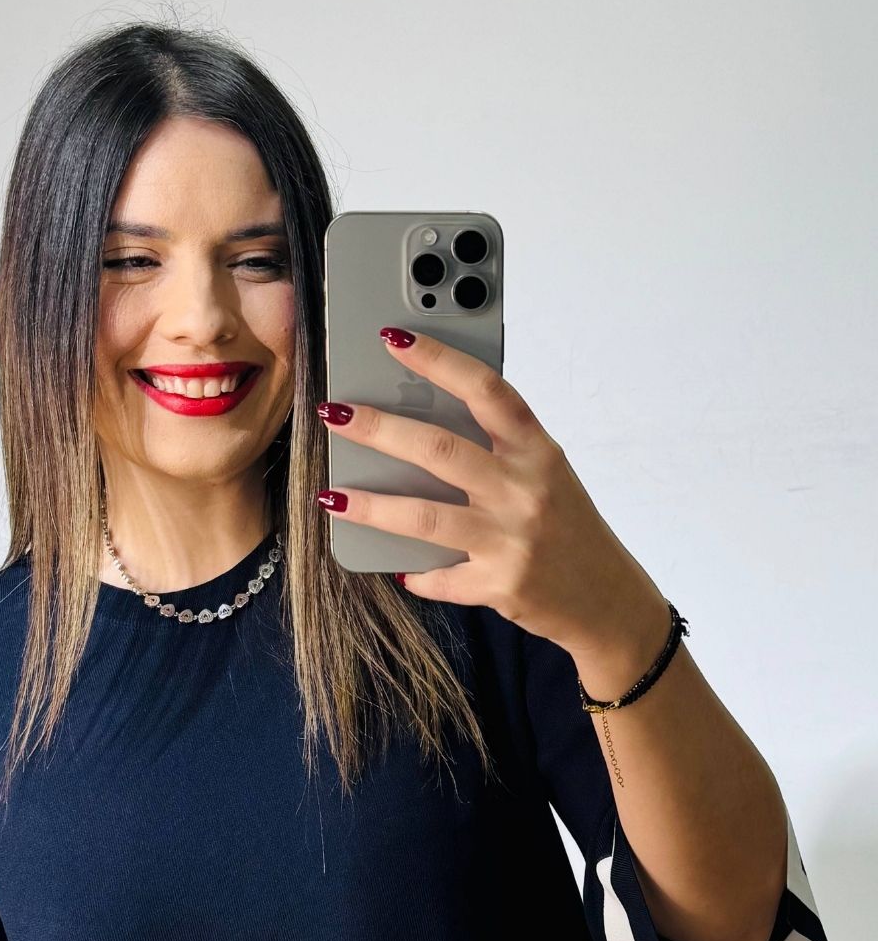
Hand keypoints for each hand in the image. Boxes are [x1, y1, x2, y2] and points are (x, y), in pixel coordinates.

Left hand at [316, 326, 661, 657]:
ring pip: (426, 517)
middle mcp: (526, 491)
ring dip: (372, 506)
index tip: (394, 338)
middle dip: (380, 428)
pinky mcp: (500, 586)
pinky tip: (399, 568)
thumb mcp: (547, 477)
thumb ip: (499, 452)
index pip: (486, 390)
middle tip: (335, 412)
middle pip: (441, 450)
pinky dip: (417, 573)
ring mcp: (512, 540)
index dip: (439, 361)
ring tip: (331, 497)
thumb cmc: (570, 530)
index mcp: (539, 452)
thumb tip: (421, 427)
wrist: (608, 601)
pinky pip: (440, 577)